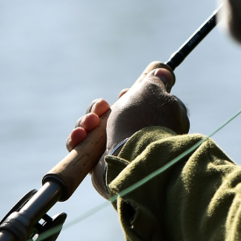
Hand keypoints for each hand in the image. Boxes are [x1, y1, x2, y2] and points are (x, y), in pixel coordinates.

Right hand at [66, 62, 188, 197]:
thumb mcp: (151, 91)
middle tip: (102, 108)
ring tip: (88, 124)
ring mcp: (119, 152)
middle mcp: (138, 138)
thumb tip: (163, 73)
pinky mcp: (101, 166)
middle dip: (100, 110)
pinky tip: (79, 136)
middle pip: (111, 118)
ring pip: (94, 132)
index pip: (141, 107)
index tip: (124, 93)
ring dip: (86, 123)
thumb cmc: (142, 122)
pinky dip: (78, 140)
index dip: (129, 98)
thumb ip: (155, 81)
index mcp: (157, 123)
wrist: (131, 157)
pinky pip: (83, 149)